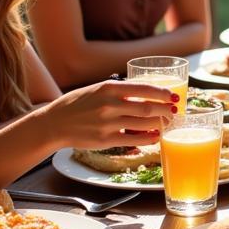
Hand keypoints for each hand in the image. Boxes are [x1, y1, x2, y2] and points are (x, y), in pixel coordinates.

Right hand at [45, 79, 177, 148]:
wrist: (53, 123)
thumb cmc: (77, 104)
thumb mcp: (97, 89)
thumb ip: (119, 91)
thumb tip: (145, 92)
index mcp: (109, 88)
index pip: (143, 88)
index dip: (162, 93)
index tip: (173, 96)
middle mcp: (109, 105)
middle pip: (147, 107)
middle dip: (165, 110)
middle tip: (174, 111)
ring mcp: (107, 124)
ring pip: (143, 124)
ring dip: (160, 123)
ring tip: (168, 122)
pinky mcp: (104, 140)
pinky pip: (133, 140)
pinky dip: (148, 138)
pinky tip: (156, 136)